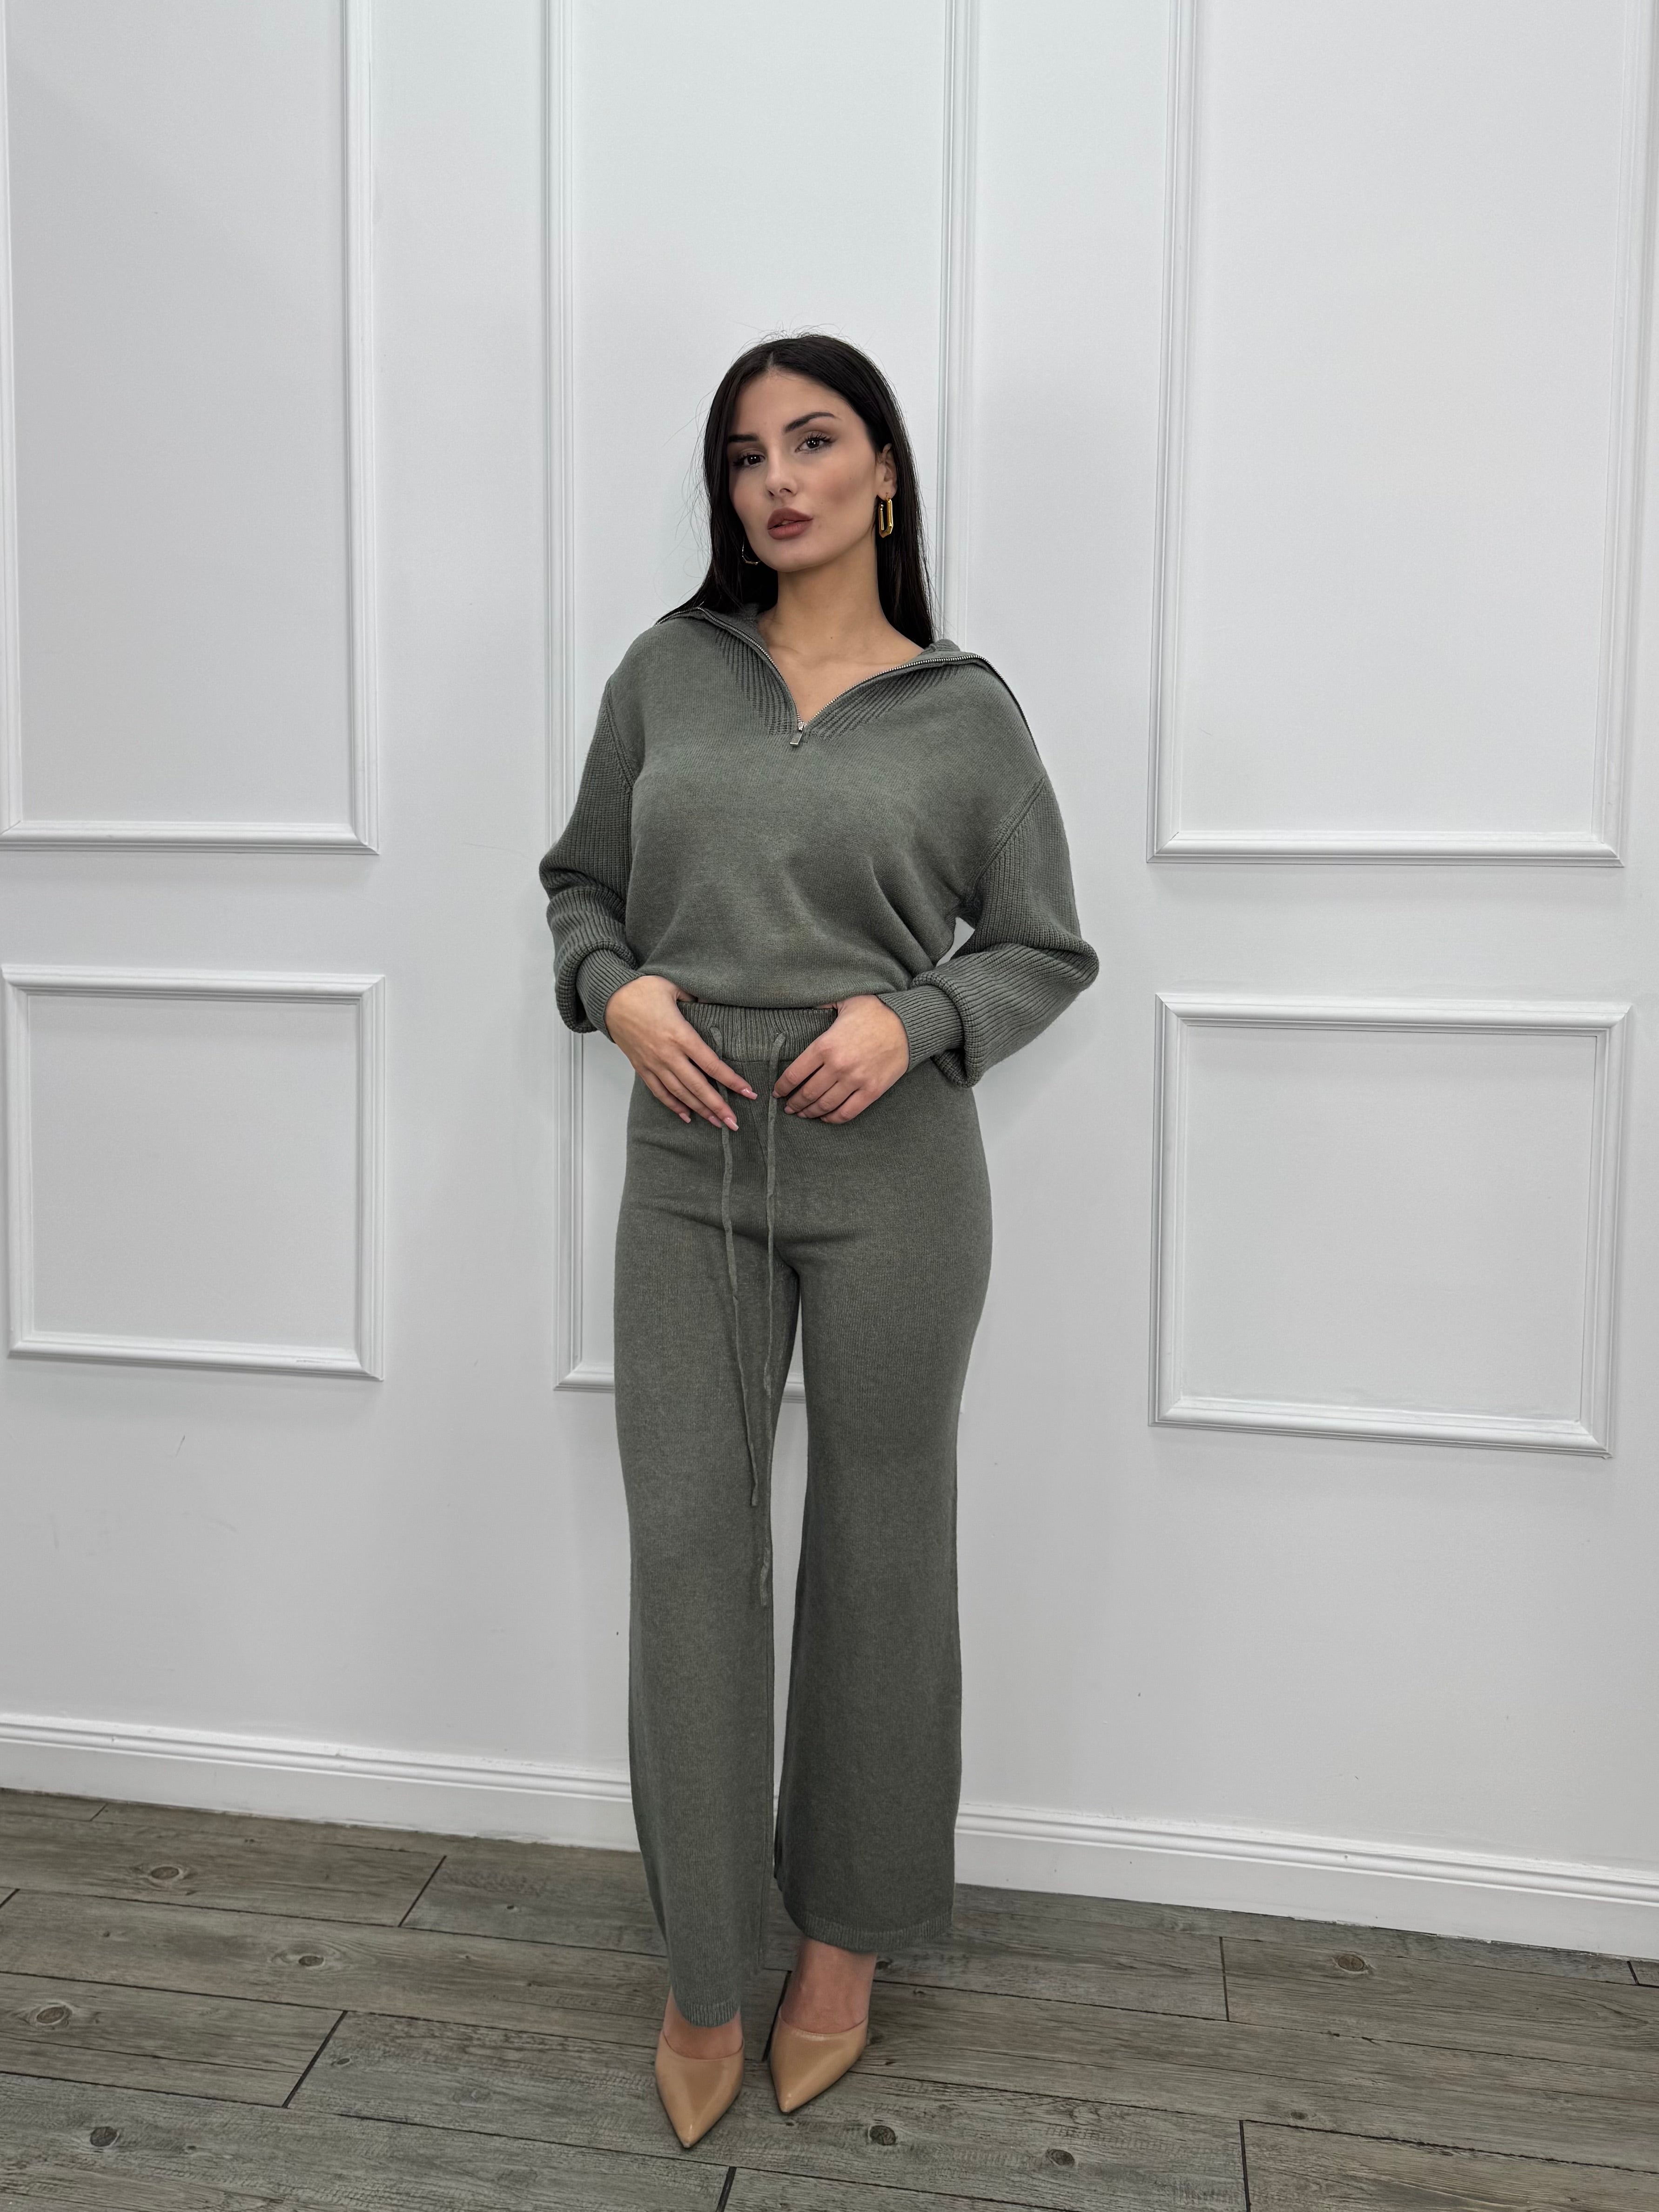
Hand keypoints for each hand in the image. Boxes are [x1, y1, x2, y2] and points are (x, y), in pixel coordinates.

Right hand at [603, 974, 752, 1128]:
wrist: (610, 999)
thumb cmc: (642, 990)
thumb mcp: (674, 987)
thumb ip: (697, 997)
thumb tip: (716, 1002)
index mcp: (679, 1034)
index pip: (711, 1063)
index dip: (731, 1080)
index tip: (748, 1092)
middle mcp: (667, 1054)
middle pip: (697, 1086)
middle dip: (717, 1105)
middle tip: (734, 1122)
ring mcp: (653, 1063)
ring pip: (680, 1093)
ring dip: (699, 1110)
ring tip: (717, 1122)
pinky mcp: (641, 1067)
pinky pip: (659, 1091)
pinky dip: (673, 1105)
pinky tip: (687, 1116)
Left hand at [774, 995, 908, 1123]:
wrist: (908, 1023)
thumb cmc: (875, 1011)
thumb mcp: (844, 1001)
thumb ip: (820, 1005)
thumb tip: (803, 1003)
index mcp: (825, 1045)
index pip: (795, 1073)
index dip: (782, 1086)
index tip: (777, 1092)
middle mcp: (838, 1066)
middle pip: (807, 1093)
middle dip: (794, 1103)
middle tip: (788, 1106)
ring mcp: (855, 1080)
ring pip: (825, 1105)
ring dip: (810, 1113)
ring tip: (802, 1114)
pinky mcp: (872, 1090)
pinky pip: (847, 1112)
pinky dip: (833, 1118)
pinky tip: (826, 1118)